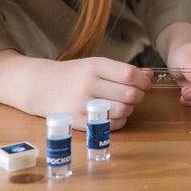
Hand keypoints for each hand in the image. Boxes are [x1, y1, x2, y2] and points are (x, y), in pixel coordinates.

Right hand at [24, 56, 152, 130]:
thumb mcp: (96, 65)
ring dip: (130, 109)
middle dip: (139, 95)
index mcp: (95, 66)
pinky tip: (115, 114)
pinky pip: (110, 125)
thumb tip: (150, 75)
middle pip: (130, 94)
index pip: (129, 74)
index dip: (143, 81)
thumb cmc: (75, 74)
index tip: (144, 83)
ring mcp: (82, 104)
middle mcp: (88, 84)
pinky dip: (119, 121)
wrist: (40, 86)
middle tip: (135, 94)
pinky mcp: (77, 121)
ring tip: (124, 104)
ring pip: (122, 110)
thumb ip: (123, 70)